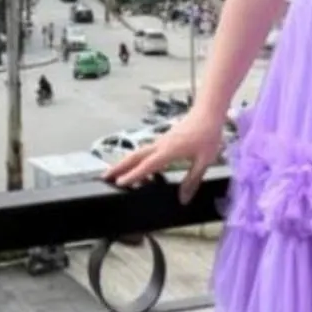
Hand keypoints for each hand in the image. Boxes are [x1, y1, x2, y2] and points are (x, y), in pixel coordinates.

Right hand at [104, 111, 227, 205]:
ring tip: (115, 173)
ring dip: (125, 162)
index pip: (147, 165)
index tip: (119, 183)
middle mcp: (160, 145)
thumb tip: (183, 199)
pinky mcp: (164, 139)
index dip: (133, 175)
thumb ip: (192, 180)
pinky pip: (146, 150)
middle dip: (118, 166)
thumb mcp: (204, 160)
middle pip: (134, 156)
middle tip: (104, 176)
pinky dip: (137, 159)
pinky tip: (139, 166)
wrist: (208, 112)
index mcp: (169, 151)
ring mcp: (161, 140)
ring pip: (138, 152)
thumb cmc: (207, 135)